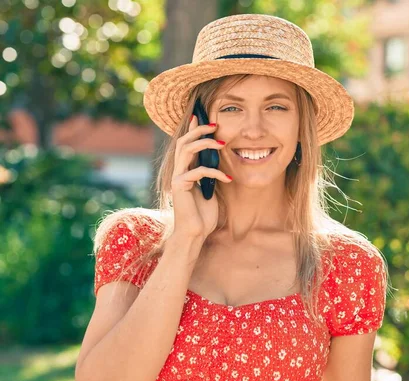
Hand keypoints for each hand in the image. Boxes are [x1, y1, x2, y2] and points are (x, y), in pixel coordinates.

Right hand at [170, 116, 231, 239]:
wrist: (195, 234)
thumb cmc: (204, 214)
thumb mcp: (212, 189)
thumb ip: (211, 173)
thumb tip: (219, 158)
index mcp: (186, 170)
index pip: (187, 144)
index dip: (193, 129)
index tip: (202, 116)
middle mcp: (179, 171)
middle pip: (184, 141)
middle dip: (199, 130)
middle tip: (215, 125)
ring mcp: (177, 177)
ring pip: (187, 150)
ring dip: (205, 143)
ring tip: (222, 143)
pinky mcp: (179, 186)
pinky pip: (198, 172)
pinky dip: (215, 173)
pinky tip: (228, 180)